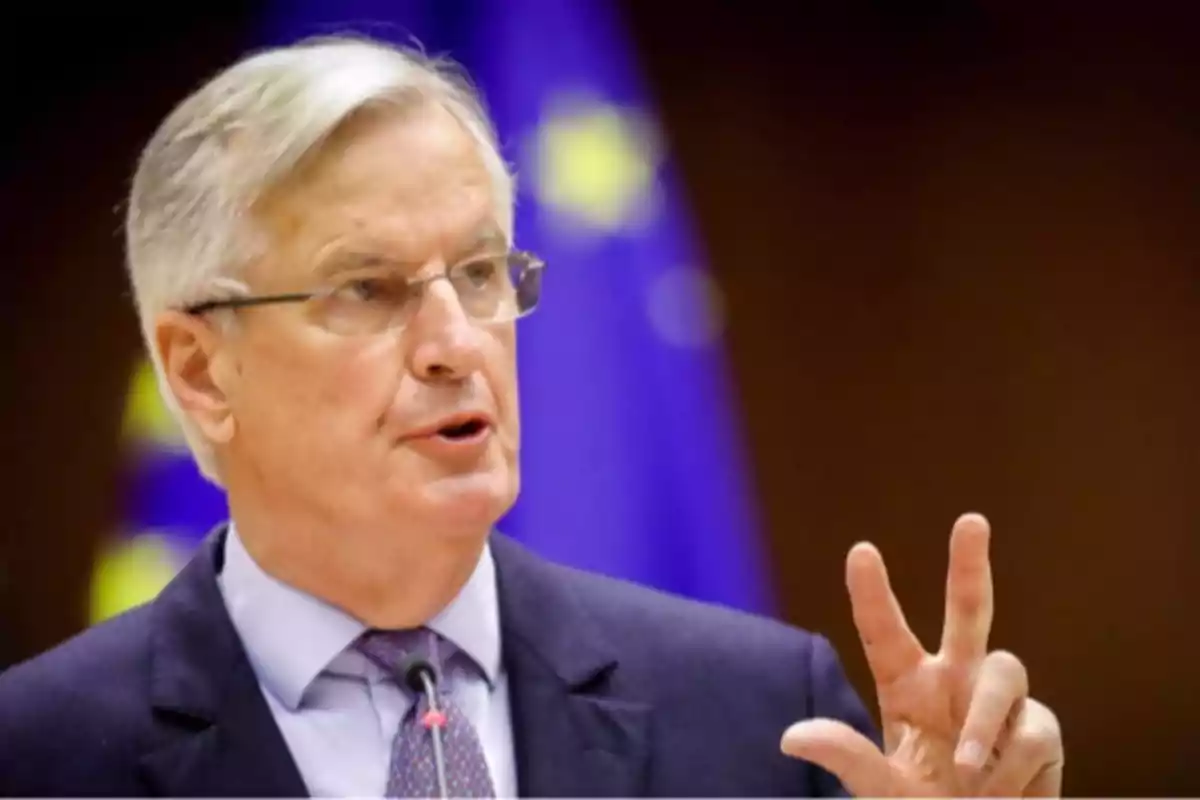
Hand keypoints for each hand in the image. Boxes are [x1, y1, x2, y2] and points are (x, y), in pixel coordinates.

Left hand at [781, 513, 1062, 796]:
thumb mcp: (879, 789)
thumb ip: (847, 758)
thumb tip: (791, 737)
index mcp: (906, 688)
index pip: (884, 634)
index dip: (873, 593)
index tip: (861, 551)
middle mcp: (953, 682)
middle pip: (968, 610)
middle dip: (970, 565)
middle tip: (971, 521)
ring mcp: (998, 703)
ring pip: (1007, 669)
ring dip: (983, 721)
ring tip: (964, 770)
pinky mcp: (1038, 731)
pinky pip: (1033, 731)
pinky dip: (1012, 767)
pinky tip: (1000, 792)